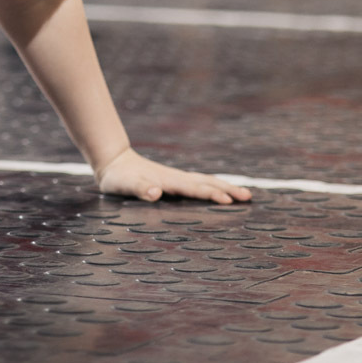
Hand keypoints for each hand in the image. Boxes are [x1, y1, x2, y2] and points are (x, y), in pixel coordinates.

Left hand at [94, 147, 252, 204]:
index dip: (211, 195)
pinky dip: (212, 187)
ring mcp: (175, 178)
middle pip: (206, 183)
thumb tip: (155, 192)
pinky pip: (197, 184)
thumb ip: (139, 188)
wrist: (113, 161)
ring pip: (205, 182)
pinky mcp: (172, 181)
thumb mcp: (124, 185)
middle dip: (227, 190)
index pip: (194, 189)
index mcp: (168, 181)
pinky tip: (217, 192)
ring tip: (242, 194)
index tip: (229, 201)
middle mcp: (175, 178)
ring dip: (223, 187)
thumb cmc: (118, 177)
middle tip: (248, 197)